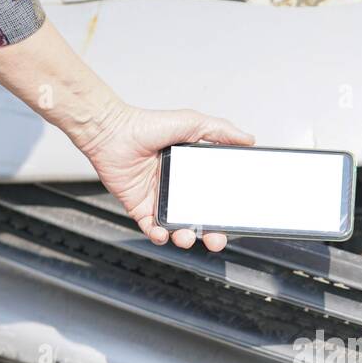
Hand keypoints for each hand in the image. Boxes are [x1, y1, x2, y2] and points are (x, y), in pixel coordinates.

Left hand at [77, 102, 253, 250]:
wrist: (112, 132)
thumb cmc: (147, 125)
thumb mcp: (192, 123)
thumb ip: (220, 131)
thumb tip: (248, 139)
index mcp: (191, 174)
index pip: (213, 199)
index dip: (224, 214)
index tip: (233, 222)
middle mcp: (176, 189)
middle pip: (198, 220)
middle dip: (210, 235)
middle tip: (215, 239)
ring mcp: (158, 200)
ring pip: (177, 229)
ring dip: (185, 238)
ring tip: (186, 236)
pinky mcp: (139, 208)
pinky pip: (151, 229)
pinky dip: (158, 236)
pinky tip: (163, 234)